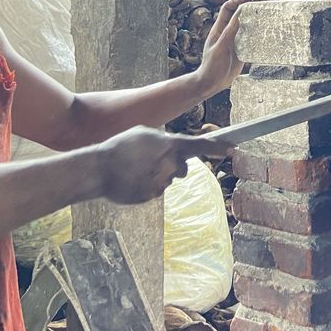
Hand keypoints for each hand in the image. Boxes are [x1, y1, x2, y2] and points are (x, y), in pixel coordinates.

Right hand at [93, 127, 230, 204]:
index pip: (199, 146)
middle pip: (182, 167)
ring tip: (135, 169)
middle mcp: (169, 164)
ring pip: (168, 179)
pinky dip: (147, 186)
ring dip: (157, 175)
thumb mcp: (144, 134)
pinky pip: (156, 190)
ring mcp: (161, 182)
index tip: (233, 149)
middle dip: (174, 165)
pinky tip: (132, 180)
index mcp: (169, 145)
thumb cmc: (120, 147)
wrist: (98, 169)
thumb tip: (174, 148)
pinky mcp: (152, 196)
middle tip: (151, 160)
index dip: (217, 148)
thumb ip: (164, 140)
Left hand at [191, 0, 267, 96]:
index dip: (238, 0)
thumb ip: (229, 33)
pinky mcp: (243, 48)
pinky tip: (268, 24)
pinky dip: (259, 28)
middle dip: (250, 1)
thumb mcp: (219, 49)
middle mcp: (228, 31)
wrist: (212, 83)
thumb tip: (239, 15)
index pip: (228, 8)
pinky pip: (252, 35)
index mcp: (220, 28)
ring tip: (268, 4)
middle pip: (239, 11)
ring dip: (256, 12)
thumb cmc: (211, 67)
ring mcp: (236, 39)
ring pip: (247, 21)